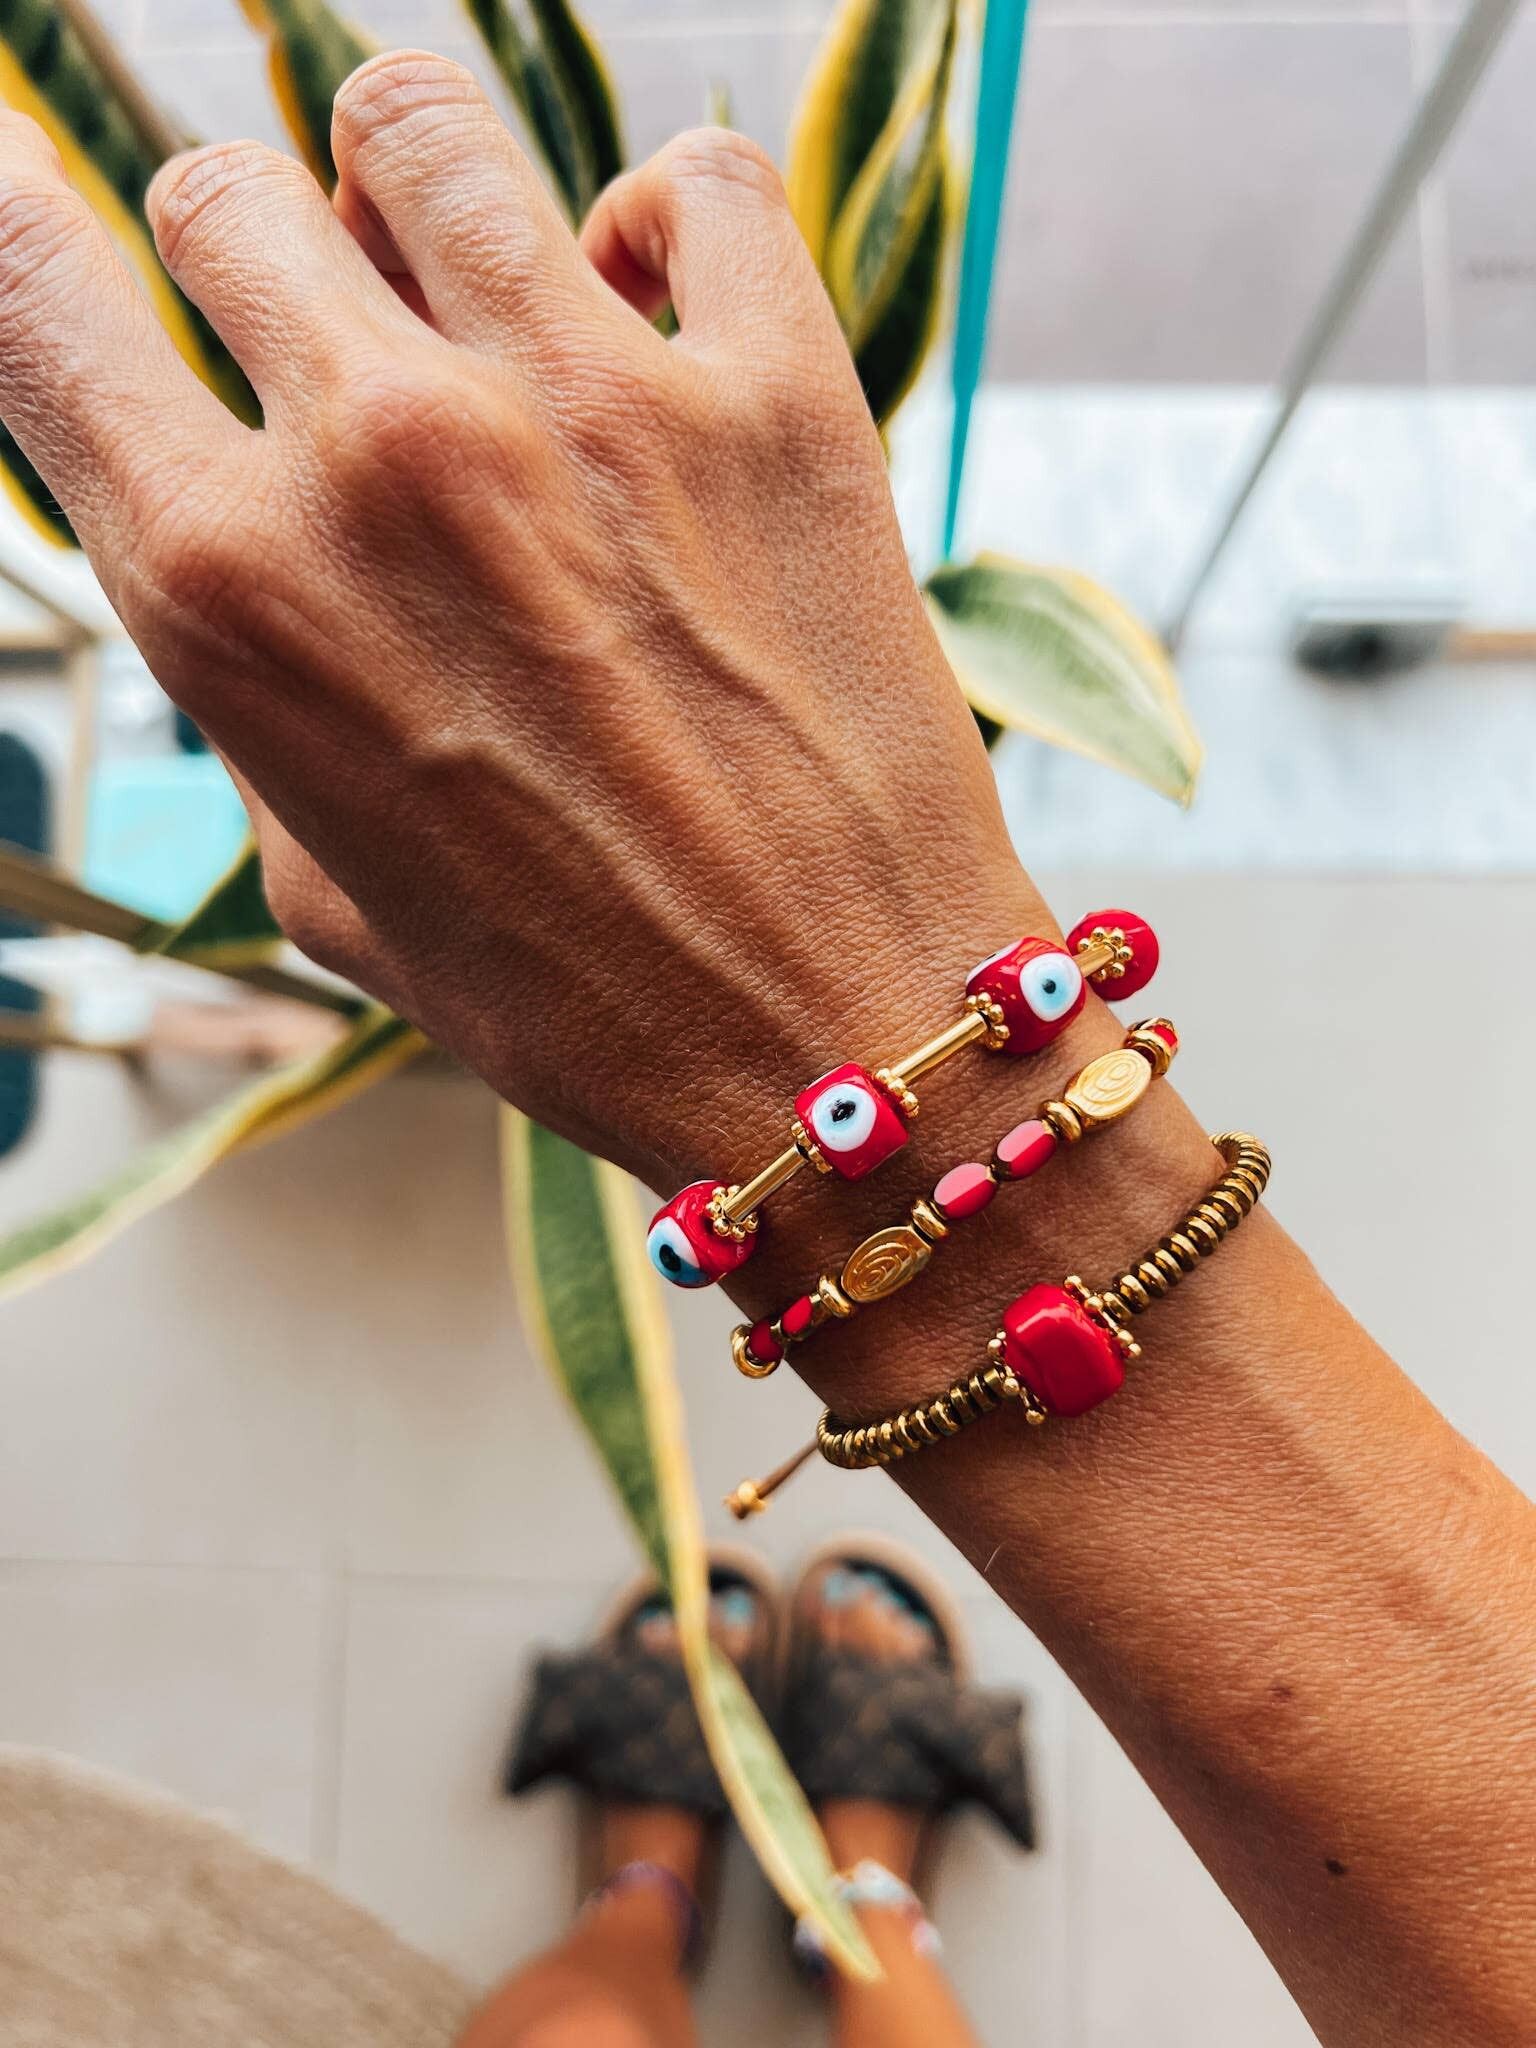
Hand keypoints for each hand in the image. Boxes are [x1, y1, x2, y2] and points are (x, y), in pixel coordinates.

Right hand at [0, 50, 1038, 1184]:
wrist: (834, 1045)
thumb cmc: (570, 997)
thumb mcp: (325, 887)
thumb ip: (256, 693)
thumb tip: (257, 550)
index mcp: (232, 591)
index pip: (28, 286)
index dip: (14, 217)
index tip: (38, 205)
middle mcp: (388, 456)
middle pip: (226, 193)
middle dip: (249, 257)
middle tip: (324, 341)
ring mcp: (592, 401)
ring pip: (421, 121)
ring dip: (416, 190)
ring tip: (470, 288)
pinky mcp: (781, 392)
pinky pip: (701, 180)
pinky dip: (665, 222)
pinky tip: (656, 314)